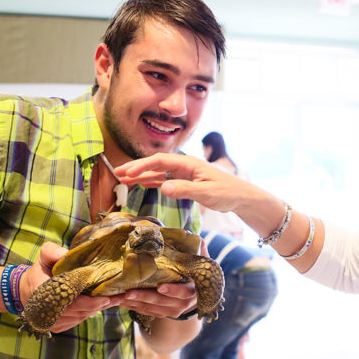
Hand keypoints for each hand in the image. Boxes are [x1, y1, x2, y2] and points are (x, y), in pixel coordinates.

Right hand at [20, 242, 118, 332]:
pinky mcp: (59, 325)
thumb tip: (64, 254)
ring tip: (116, 299)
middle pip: (78, 311)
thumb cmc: (41, 269)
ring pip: (80, 316)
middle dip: (98, 305)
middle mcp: (47, 311)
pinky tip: (105, 304)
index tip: (104, 298)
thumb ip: (52, 252)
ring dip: (98, 309)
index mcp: (42, 293)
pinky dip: (91, 312)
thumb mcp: (44, 256)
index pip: (68, 301)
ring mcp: (53, 321)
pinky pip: (78, 320)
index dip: (87, 301)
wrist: (27, 287)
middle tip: (117, 298)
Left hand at [111, 238, 209, 320]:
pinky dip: (133, 307)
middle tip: (129, 292)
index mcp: (193, 288)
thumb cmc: (194, 269)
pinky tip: (120, 301)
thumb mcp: (198, 259)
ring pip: (152, 309)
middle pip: (163, 302)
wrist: (196, 291)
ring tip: (118, 297)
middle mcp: (183, 302)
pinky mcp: (162, 313)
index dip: (173, 290)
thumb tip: (188, 234)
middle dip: (145, 297)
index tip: (160, 287)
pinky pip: (146, 312)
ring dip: (135, 303)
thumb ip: (195, 248)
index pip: (184, 292)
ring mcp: (172, 310)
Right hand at [115, 153, 246, 212]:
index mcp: (189, 164)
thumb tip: (163, 187)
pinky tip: (141, 183)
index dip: (142, 166)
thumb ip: (185, 190)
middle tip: (118, 173)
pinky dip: (152, 182)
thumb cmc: (227, 192)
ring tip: (123, 179)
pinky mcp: (186, 183)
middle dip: (136, 168)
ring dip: (141, 175)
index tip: (128, 172)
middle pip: (156, 164)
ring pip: (158, 173)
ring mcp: (184, 174)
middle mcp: (184, 166)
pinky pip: (165, 180)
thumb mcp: (206, 193)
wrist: (241, 197)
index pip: (160, 161)